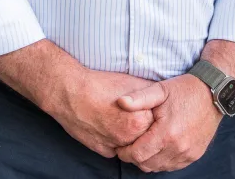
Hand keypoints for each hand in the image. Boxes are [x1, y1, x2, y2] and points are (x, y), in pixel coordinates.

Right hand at [0, 41, 163, 158]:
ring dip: (131, 136)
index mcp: (140, 121)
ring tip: (122, 118)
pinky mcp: (102, 150)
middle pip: (146, 135)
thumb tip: (164, 99)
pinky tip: (111, 125)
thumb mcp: (133, 83)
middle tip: (135, 113)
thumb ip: (151, 95)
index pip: (158, 122)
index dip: (154, 113)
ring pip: (132, 144)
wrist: (70, 93)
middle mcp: (129, 138)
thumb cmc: (101, 84)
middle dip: (144, 126)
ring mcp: (114, 146)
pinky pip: (117, 149)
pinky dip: (117, 141)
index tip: (149, 107)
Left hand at [114, 74, 222, 171]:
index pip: (137, 155)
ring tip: (145, 145)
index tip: (121, 146)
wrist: (213, 92)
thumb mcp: (160, 89)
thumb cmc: (185, 89)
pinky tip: (160, 148)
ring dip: (149, 160)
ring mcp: (188, 153)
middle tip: (131, 145)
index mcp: (166, 133)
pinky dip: (163, 161)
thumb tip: (120, 102)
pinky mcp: (195, 154)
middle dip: (135, 157)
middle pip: (146, 164)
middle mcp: (178, 147)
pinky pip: (173, 166)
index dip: (125, 152)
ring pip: (159, 167)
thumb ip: (139, 98)